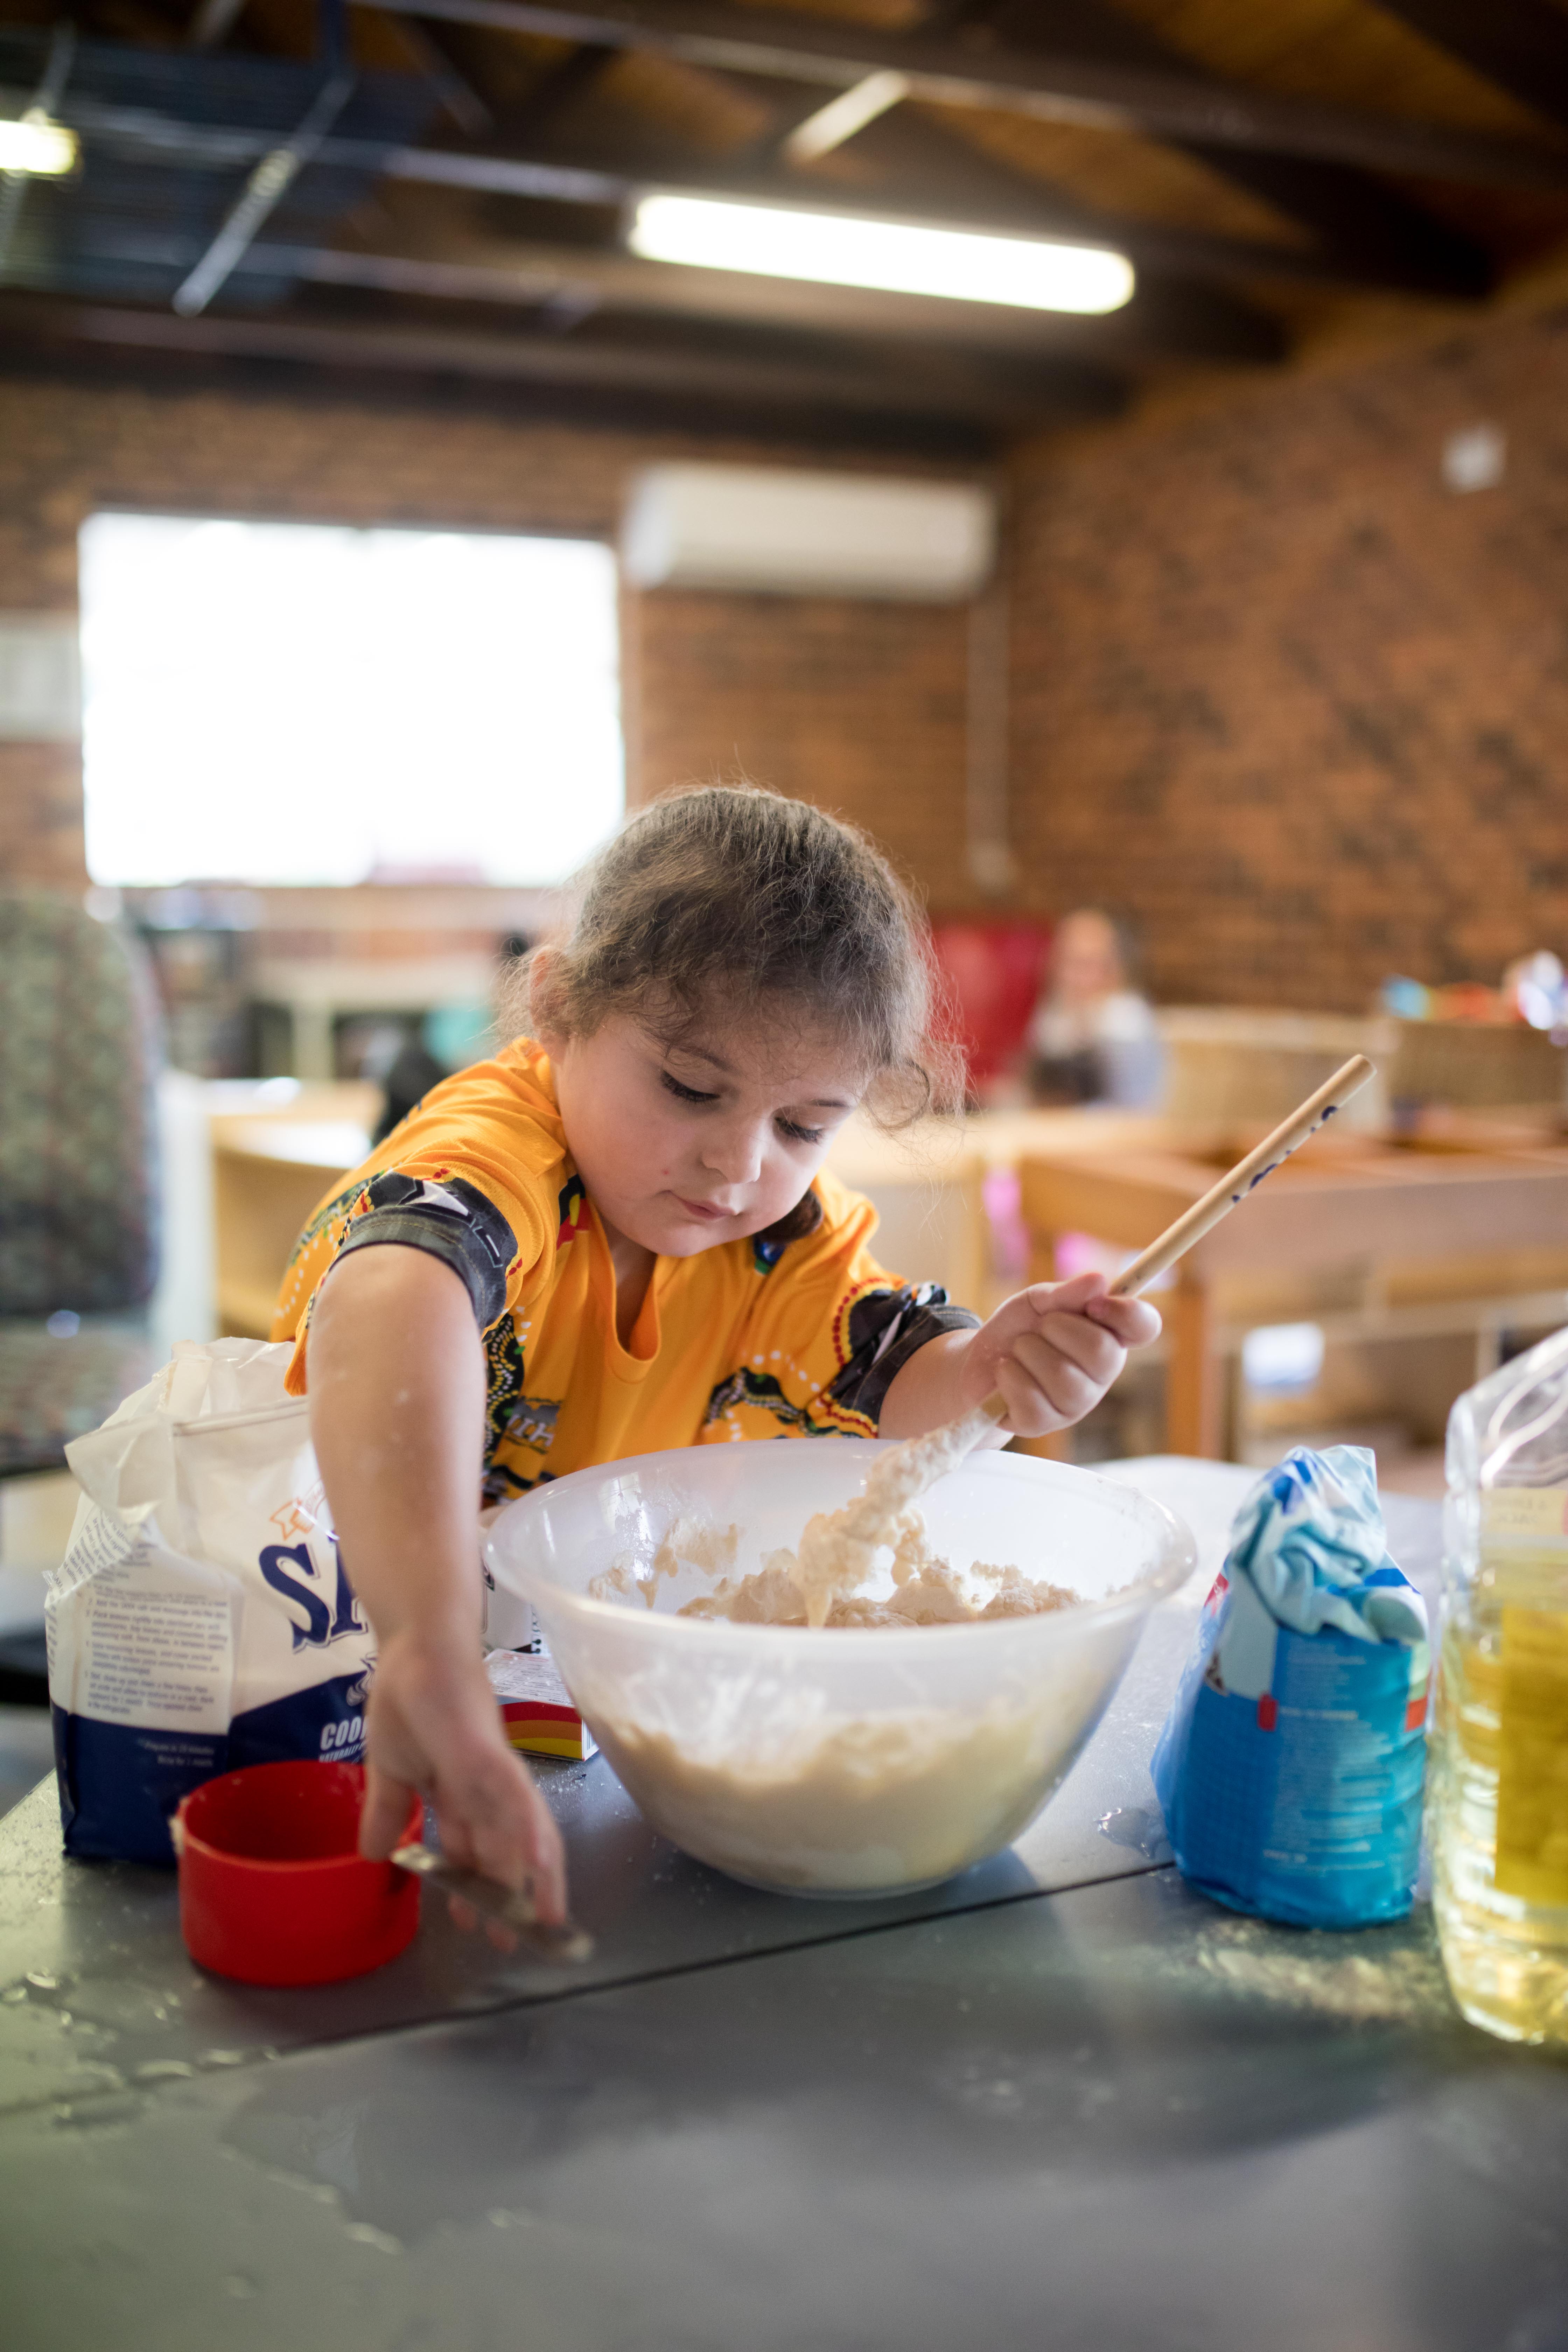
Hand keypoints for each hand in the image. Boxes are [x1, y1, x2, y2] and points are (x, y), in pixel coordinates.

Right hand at [358, 1628, 567, 1930]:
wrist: (415, 1646)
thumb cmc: (405, 1698)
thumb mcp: (389, 1769)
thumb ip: (387, 1811)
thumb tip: (373, 1855)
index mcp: (461, 1791)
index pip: (474, 1849)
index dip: (474, 1887)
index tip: (471, 1925)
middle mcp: (486, 1786)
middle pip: (506, 1849)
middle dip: (510, 1896)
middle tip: (511, 1941)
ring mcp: (492, 1770)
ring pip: (521, 1832)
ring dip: (531, 1878)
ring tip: (541, 1919)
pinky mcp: (490, 1753)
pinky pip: (515, 1798)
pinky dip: (528, 1831)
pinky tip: (540, 1862)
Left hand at [959, 1271, 1160, 1437]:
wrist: (976, 1364)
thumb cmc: (1016, 1330)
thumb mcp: (1037, 1302)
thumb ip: (1066, 1294)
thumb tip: (1099, 1281)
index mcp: (1108, 1336)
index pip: (1144, 1326)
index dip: (1126, 1313)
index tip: (1094, 1305)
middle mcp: (1100, 1373)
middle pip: (1101, 1351)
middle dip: (1058, 1328)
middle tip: (1039, 1327)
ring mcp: (1075, 1403)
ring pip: (1064, 1377)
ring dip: (1028, 1352)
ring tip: (1018, 1351)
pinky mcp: (1044, 1424)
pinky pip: (1031, 1399)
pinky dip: (1009, 1376)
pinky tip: (1005, 1373)